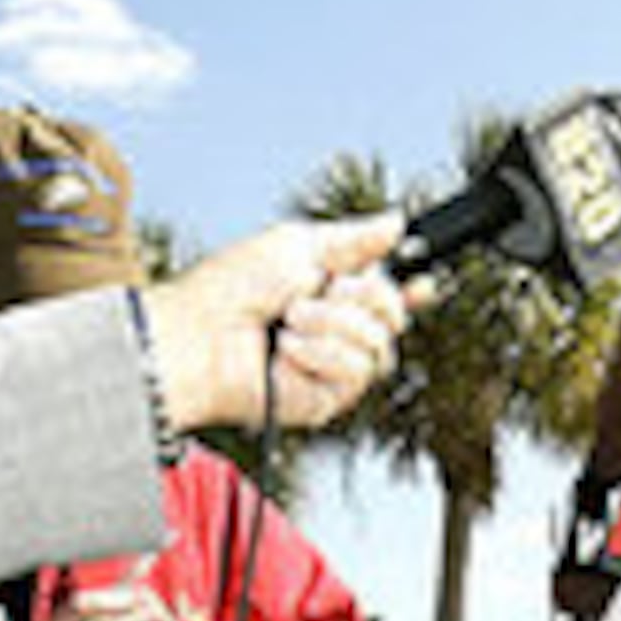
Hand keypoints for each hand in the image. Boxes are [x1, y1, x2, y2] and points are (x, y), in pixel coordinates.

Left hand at [140, 215, 408, 434]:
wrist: (200, 336)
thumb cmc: (230, 290)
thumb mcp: (297, 243)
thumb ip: (354, 238)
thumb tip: (396, 222)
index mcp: (331, 292)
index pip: (388, 294)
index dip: (410, 290)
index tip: (421, 282)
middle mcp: (336, 331)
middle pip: (394, 317)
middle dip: (363, 296)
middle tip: (322, 290)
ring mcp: (331, 367)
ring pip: (379, 345)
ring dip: (334, 324)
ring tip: (291, 321)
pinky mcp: (325, 398)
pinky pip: (356, 372)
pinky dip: (321, 353)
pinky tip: (287, 352)